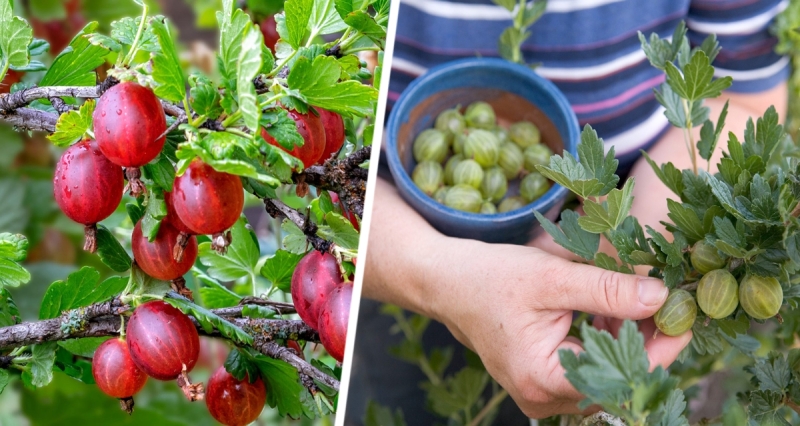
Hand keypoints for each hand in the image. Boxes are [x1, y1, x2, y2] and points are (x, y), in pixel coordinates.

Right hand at [427, 238, 691, 417]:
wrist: (449, 282)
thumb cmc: (492, 278)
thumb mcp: (553, 279)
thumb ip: (607, 290)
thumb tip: (661, 297)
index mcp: (542, 380)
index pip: (621, 376)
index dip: (659, 349)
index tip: (685, 317)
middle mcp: (542, 399)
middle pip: (615, 379)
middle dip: (644, 341)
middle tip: (669, 303)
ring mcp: (541, 394)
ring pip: (604, 374)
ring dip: (626, 339)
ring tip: (642, 301)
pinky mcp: (541, 381)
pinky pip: (587, 368)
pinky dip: (604, 341)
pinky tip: (613, 311)